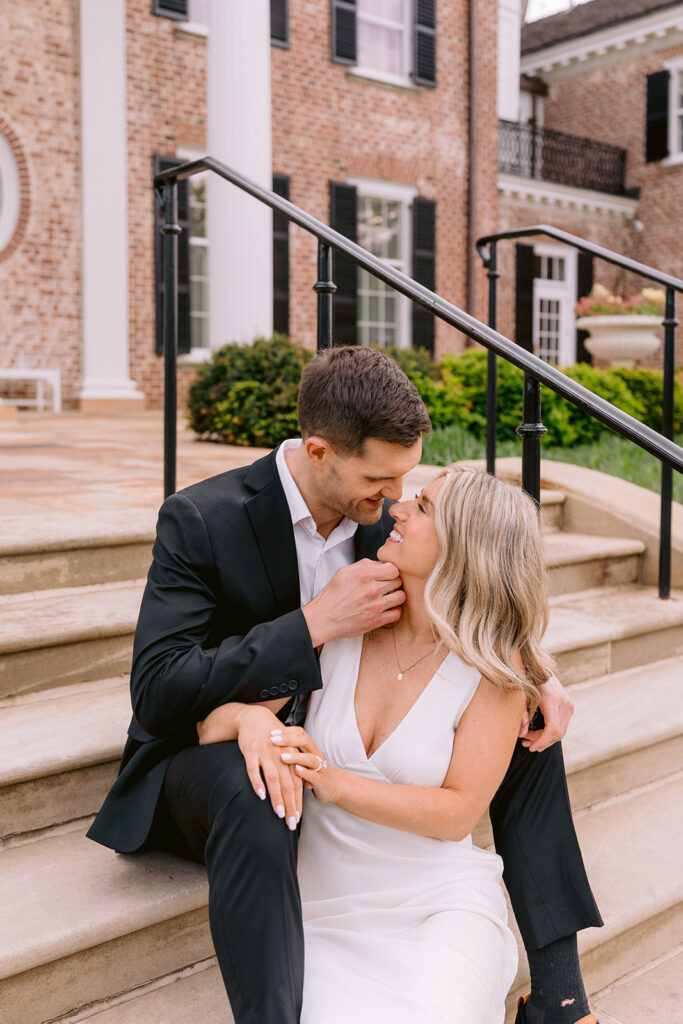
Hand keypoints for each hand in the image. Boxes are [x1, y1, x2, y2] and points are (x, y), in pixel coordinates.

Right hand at [236, 707, 302, 827]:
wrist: (254, 718)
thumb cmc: (271, 737)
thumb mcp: (285, 749)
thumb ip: (291, 768)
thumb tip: (302, 788)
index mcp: (291, 756)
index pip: (297, 783)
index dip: (298, 802)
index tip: (298, 818)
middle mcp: (280, 755)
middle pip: (288, 783)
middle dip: (291, 805)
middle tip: (291, 823)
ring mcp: (266, 753)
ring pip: (273, 778)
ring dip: (277, 797)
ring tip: (280, 813)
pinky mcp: (251, 751)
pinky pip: (254, 769)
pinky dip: (258, 782)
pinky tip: (261, 795)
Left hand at [271, 726, 344, 803]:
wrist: (336, 786)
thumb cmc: (313, 771)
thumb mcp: (303, 759)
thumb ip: (292, 751)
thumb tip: (272, 743)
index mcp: (310, 747)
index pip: (300, 733)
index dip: (286, 731)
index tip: (272, 732)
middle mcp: (316, 754)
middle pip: (304, 741)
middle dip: (287, 740)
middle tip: (273, 740)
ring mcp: (320, 767)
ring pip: (310, 758)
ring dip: (295, 757)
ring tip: (282, 757)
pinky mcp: (321, 781)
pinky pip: (314, 775)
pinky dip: (305, 772)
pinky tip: (296, 770)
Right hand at [302, 558, 405, 646]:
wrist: (323, 617)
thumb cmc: (332, 596)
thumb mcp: (344, 572)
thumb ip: (365, 566)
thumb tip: (379, 565)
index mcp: (364, 574)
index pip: (394, 568)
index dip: (391, 571)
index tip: (387, 575)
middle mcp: (372, 589)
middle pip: (398, 581)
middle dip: (393, 583)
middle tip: (386, 587)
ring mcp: (375, 605)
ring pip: (401, 597)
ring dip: (396, 596)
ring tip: (388, 597)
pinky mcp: (376, 620)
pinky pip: (396, 613)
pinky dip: (393, 611)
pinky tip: (386, 609)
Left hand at [519, 672, 573, 751]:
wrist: (540, 667)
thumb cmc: (528, 680)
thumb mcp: (521, 696)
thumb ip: (522, 715)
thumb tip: (522, 734)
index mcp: (552, 700)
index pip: (553, 729)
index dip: (542, 741)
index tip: (531, 747)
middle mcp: (564, 703)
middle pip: (557, 733)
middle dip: (542, 742)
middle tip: (526, 744)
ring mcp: (569, 705)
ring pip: (561, 732)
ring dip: (546, 739)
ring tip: (529, 740)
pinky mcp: (569, 706)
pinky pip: (562, 726)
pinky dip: (551, 733)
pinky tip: (538, 735)